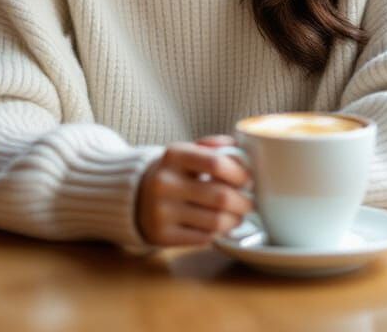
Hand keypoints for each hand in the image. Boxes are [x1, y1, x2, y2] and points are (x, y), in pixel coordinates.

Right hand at [135, 135, 253, 246]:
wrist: (137, 196)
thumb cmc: (174, 172)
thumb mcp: (187, 151)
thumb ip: (214, 147)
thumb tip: (242, 151)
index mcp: (174, 154)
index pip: (216, 163)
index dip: (240, 174)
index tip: (248, 180)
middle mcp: (165, 182)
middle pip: (220, 196)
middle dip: (244, 202)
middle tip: (250, 203)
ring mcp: (162, 211)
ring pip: (215, 221)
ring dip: (235, 220)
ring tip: (238, 216)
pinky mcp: (162, 235)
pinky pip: (203, 238)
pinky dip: (218, 233)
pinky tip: (219, 226)